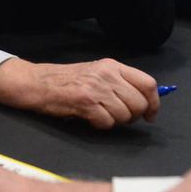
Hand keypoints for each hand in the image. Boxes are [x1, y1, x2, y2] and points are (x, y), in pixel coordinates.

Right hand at [0, 58, 158, 128]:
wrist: (36, 83)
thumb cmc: (66, 80)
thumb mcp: (96, 73)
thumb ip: (119, 83)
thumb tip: (145, 101)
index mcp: (112, 66)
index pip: (147, 83)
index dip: (154, 102)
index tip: (149, 114)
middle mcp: (107, 74)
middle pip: (139, 102)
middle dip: (132, 116)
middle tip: (118, 116)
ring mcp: (96, 88)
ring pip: (124, 115)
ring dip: (115, 121)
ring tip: (100, 115)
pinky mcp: (86, 102)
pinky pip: (107, 123)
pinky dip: (100, 125)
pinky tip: (90, 118)